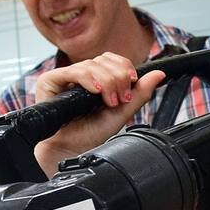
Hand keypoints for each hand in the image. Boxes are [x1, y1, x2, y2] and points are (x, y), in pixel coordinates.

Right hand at [33, 52, 165, 176]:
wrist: (71, 150)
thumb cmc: (90, 135)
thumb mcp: (122, 112)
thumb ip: (140, 93)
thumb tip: (159, 74)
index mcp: (96, 79)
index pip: (112, 60)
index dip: (124, 67)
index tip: (132, 83)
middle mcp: (81, 76)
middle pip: (103, 59)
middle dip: (118, 77)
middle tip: (121, 98)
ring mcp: (65, 77)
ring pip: (91, 64)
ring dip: (107, 82)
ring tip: (109, 102)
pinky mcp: (51, 81)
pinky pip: (73, 71)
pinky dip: (89, 79)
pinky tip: (97, 92)